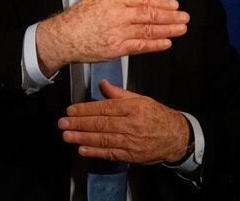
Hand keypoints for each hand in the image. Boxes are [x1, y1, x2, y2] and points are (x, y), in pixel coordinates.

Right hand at [36, 0, 187, 75]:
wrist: (64, 37)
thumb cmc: (80, 17)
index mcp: (115, 0)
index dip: (162, 2)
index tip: (174, 4)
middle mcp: (118, 15)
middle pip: (149, 14)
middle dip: (170, 16)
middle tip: (184, 17)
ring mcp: (118, 32)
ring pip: (148, 30)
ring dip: (168, 30)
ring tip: (181, 29)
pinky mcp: (116, 48)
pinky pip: (140, 46)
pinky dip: (155, 45)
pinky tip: (166, 43)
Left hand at [59, 80, 191, 164]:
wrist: (175, 136)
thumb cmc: (158, 117)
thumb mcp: (141, 99)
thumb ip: (119, 93)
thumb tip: (102, 84)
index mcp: (133, 108)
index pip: (104, 108)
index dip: (85, 110)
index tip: (71, 110)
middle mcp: (132, 124)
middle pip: (101, 124)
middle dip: (79, 123)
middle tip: (63, 123)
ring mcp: (132, 141)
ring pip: (103, 139)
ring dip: (82, 137)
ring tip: (68, 135)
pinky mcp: (132, 155)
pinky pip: (110, 153)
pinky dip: (95, 152)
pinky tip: (83, 148)